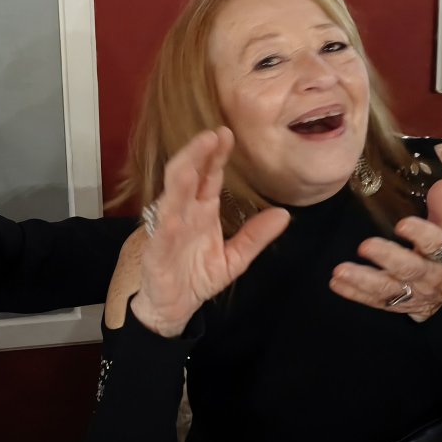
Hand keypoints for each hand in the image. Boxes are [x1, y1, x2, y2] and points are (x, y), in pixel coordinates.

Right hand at [132, 127, 289, 336]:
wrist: (172, 308)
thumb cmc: (196, 278)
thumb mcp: (235, 259)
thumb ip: (255, 236)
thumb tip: (284, 215)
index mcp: (201, 211)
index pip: (209, 175)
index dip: (216, 154)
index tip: (227, 134)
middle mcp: (184, 212)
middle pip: (189, 174)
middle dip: (199, 153)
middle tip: (215, 133)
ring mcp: (168, 228)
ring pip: (173, 193)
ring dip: (183, 170)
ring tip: (196, 152)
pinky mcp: (158, 249)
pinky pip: (163, 230)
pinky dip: (170, 216)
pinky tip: (177, 203)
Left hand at [329, 178, 441, 322]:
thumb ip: (441, 208)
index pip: (435, 244)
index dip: (420, 234)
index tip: (402, 224)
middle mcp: (426, 275)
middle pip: (407, 268)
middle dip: (386, 257)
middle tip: (364, 246)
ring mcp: (408, 293)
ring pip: (386, 289)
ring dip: (362, 280)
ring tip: (340, 270)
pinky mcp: (392, 305)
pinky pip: (373, 301)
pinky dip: (354, 293)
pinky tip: (336, 282)